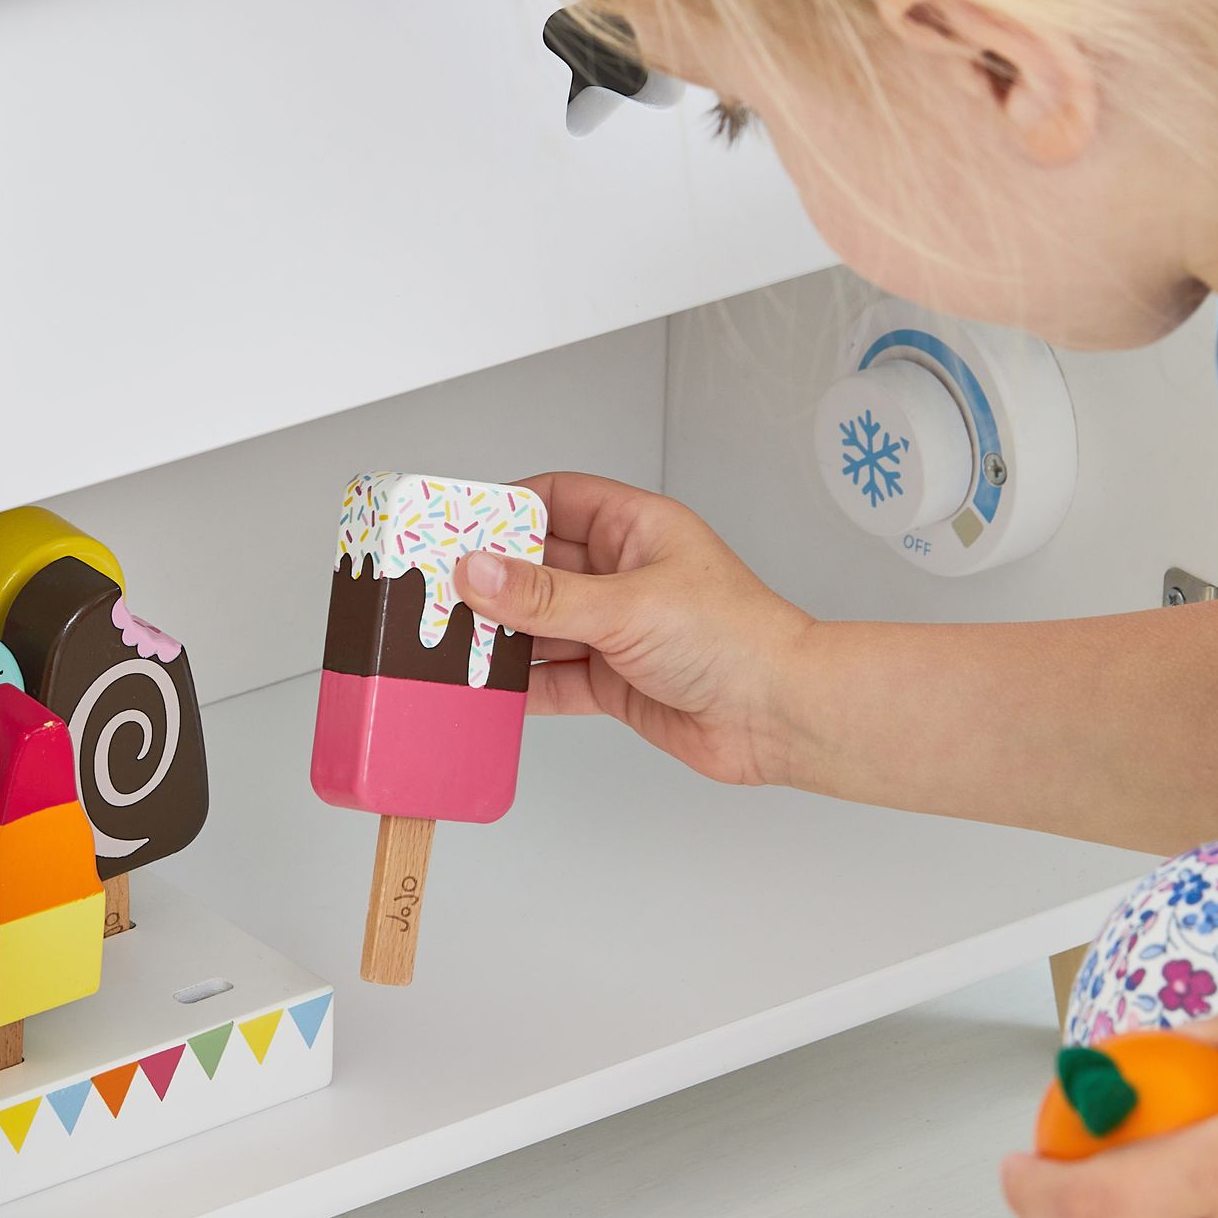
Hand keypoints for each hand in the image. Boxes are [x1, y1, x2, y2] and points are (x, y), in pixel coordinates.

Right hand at [452, 471, 811, 787]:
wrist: (781, 717)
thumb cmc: (737, 638)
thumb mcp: (626, 606)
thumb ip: (544, 596)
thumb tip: (477, 571)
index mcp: (635, 529)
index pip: (555, 501)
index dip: (504, 509)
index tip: (454, 524)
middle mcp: (624, 574)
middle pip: (539, 567)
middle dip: (491, 581)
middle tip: (435, 590)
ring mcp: (619, 629)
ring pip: (542, 625)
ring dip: (501, 637)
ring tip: (449, 645)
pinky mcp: (616, 680)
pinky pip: (554, 677)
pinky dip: (522, 686)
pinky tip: (487, 691)